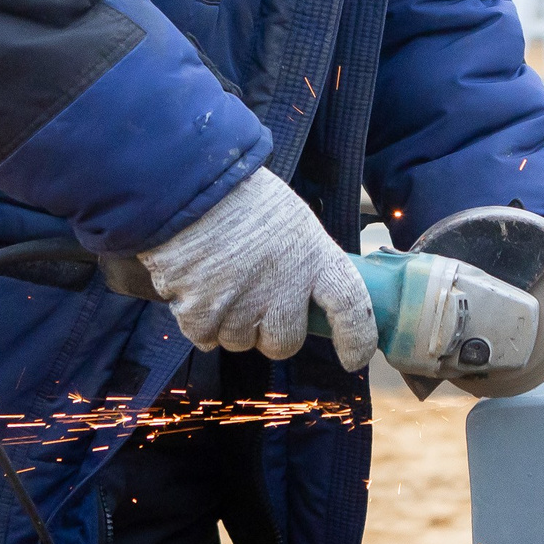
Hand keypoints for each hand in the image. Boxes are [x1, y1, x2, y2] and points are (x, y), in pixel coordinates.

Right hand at [140, 168, 377, 369]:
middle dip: (272, 334)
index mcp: (315, 257)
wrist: (187, 185)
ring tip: (222, 282)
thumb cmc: (242, 197)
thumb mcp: (293, 221)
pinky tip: (198, 287)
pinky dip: (199, 321)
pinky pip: (205, 338)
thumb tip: (309, 294)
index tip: (354, 358)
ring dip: (232, 324)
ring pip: (241, 342)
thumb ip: (305, 261)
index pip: (350, 308)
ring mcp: (242, 304)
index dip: (356, 338)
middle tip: (258, 304)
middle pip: (286, 342)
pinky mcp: (201, 313)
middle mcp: (284, 287)